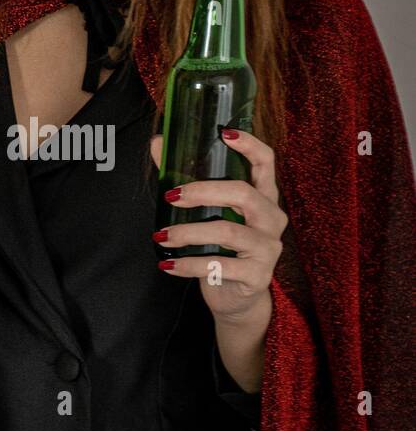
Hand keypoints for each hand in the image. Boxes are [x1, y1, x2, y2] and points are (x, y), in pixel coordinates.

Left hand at [150, 128, 285, 324]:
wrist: (235, 297)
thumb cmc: (221, 245)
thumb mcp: (207, 211)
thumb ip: (185, 177)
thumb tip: (158, 143)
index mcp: (262, 196)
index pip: (266, 162)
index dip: (249, 144)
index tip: (224, 133)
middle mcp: (272, 218)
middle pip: (243, 193)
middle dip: (202, 191)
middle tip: (169, 195)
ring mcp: (268, 247)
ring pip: (228, 231)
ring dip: (187, 232)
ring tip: (161, 236)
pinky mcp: (258, 275)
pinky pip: (220, 265)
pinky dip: (188, 265)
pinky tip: (168, 265)